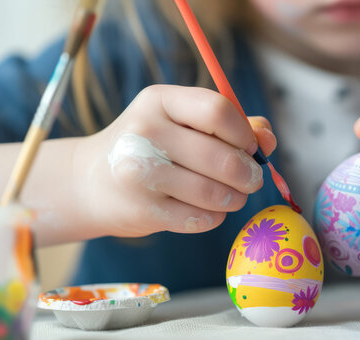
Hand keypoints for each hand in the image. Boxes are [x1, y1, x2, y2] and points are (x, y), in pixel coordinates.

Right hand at [74, 85, 276, 238]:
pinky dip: (214, 216)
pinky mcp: (141, 210)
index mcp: (159, 100)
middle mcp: (144, 131)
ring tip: (232, 196)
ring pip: (214, 192)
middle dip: (249, 174)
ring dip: (235, 198)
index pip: (218, 110)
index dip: (244, 134)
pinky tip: (208, 209)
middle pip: (222, 157)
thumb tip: (267, 140)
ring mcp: (138, 172)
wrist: (92, 182)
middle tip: (251, 180)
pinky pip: (200, 219)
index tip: (249, 148)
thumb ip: (232, 125)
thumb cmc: (152, 148)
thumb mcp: (184, 123)